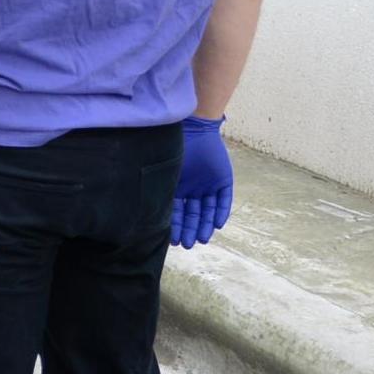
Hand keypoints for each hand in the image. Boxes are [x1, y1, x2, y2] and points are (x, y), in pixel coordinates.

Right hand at [172, 115, 233, 248]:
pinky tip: (217, 224)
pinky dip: (221, 211)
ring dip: (205, 224)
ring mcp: (209, 185)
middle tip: (189, 244)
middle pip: (193, 213)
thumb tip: (149, 213)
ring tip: (203, 238)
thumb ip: (163, 192)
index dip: (176, 226)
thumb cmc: (175, 149)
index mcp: (177, 187)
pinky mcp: (223, 180)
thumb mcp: (167, 173)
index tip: (174, 241)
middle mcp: (193, 189)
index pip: (177, 212)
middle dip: (190, 229)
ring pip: (208, 209)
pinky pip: (224, 199)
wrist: (194, 129)